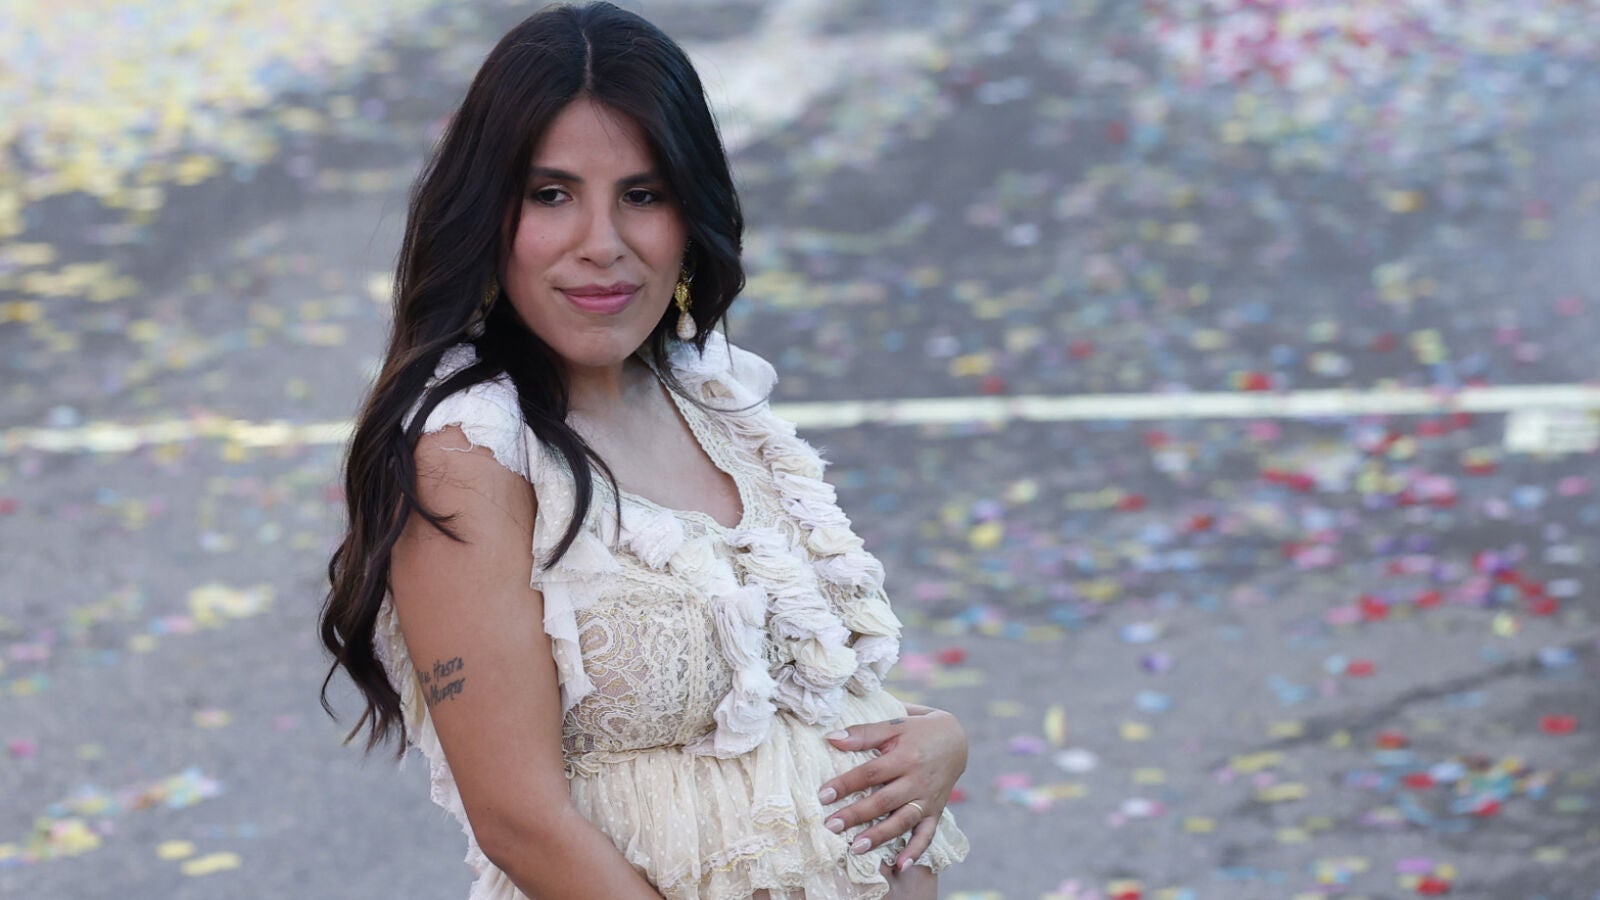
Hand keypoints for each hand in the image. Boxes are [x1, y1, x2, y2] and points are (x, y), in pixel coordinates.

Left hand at [816, 703, 966, 870]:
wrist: (956, 740)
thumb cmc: (919, 731)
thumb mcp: (894, 725)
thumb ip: (864, 733)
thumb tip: (831, 737)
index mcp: (905, 757)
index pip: (870, 773)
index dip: (846, 784)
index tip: (823, 796)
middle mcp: (917, 781)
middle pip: (884, 801)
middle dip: (857, 815)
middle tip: (831, 826)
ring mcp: (927, 799)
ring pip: (903, 821)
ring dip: (880, 836)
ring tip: (856, 848)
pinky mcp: (936, 811)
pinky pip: (927, 834)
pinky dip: (915, 850)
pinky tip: (900, 865)